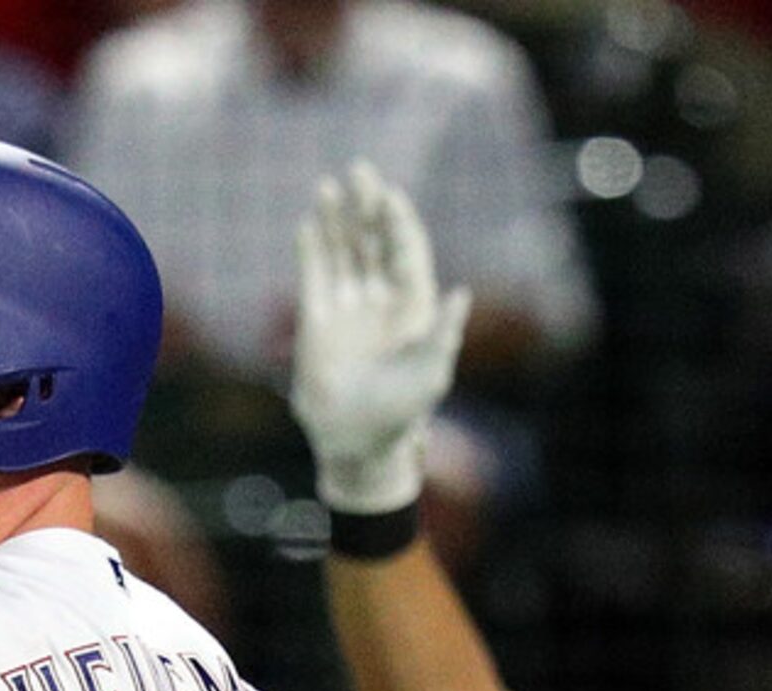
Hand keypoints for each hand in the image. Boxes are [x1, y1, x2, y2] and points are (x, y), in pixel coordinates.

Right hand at [290, 162, 471, 514]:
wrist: (355, 439)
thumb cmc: (401, 410)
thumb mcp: (431, 372)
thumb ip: (444, 333)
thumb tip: (463, 292)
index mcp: (414, 305)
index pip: (406, 250)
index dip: (398, 222)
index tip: (388, 195)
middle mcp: (381, 298)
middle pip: (374, 241)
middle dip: (367, 207)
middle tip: (359, 171)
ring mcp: (348, 307)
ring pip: (343, 252)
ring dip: (336, 220)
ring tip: (328, 188)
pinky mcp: (317, 320)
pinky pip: (314, 276)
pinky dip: (311, 250)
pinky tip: (308, 224)